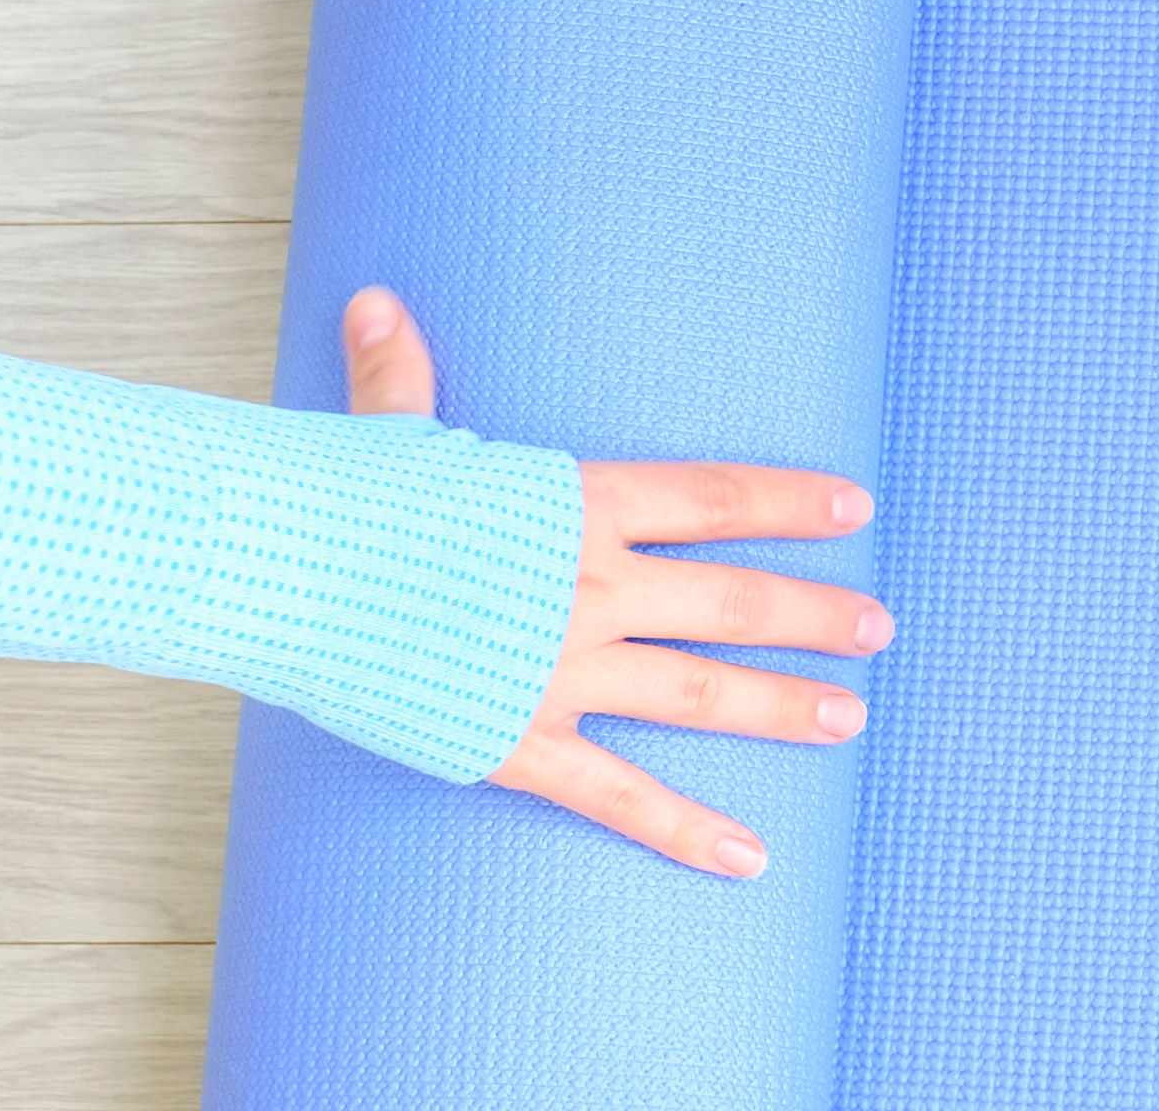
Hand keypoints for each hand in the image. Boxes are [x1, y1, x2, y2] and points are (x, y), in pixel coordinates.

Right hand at [338, 285, 892, 877]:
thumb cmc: (335, 498)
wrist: (279, 573)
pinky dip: (687, 831)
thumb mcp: (388, 433)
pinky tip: (750, 858)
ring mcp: (563, 670)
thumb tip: (377, 301)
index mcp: (578, 508)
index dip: (791, 502)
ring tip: (850, 718)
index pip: (714, 498)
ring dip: (783, 707)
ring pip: (700, 692)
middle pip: (730, 599)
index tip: (855, 508)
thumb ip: (404, 377)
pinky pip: (620, 797)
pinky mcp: (521, 743)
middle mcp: (590, 588)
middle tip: (879, 626)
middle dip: (813, 614)